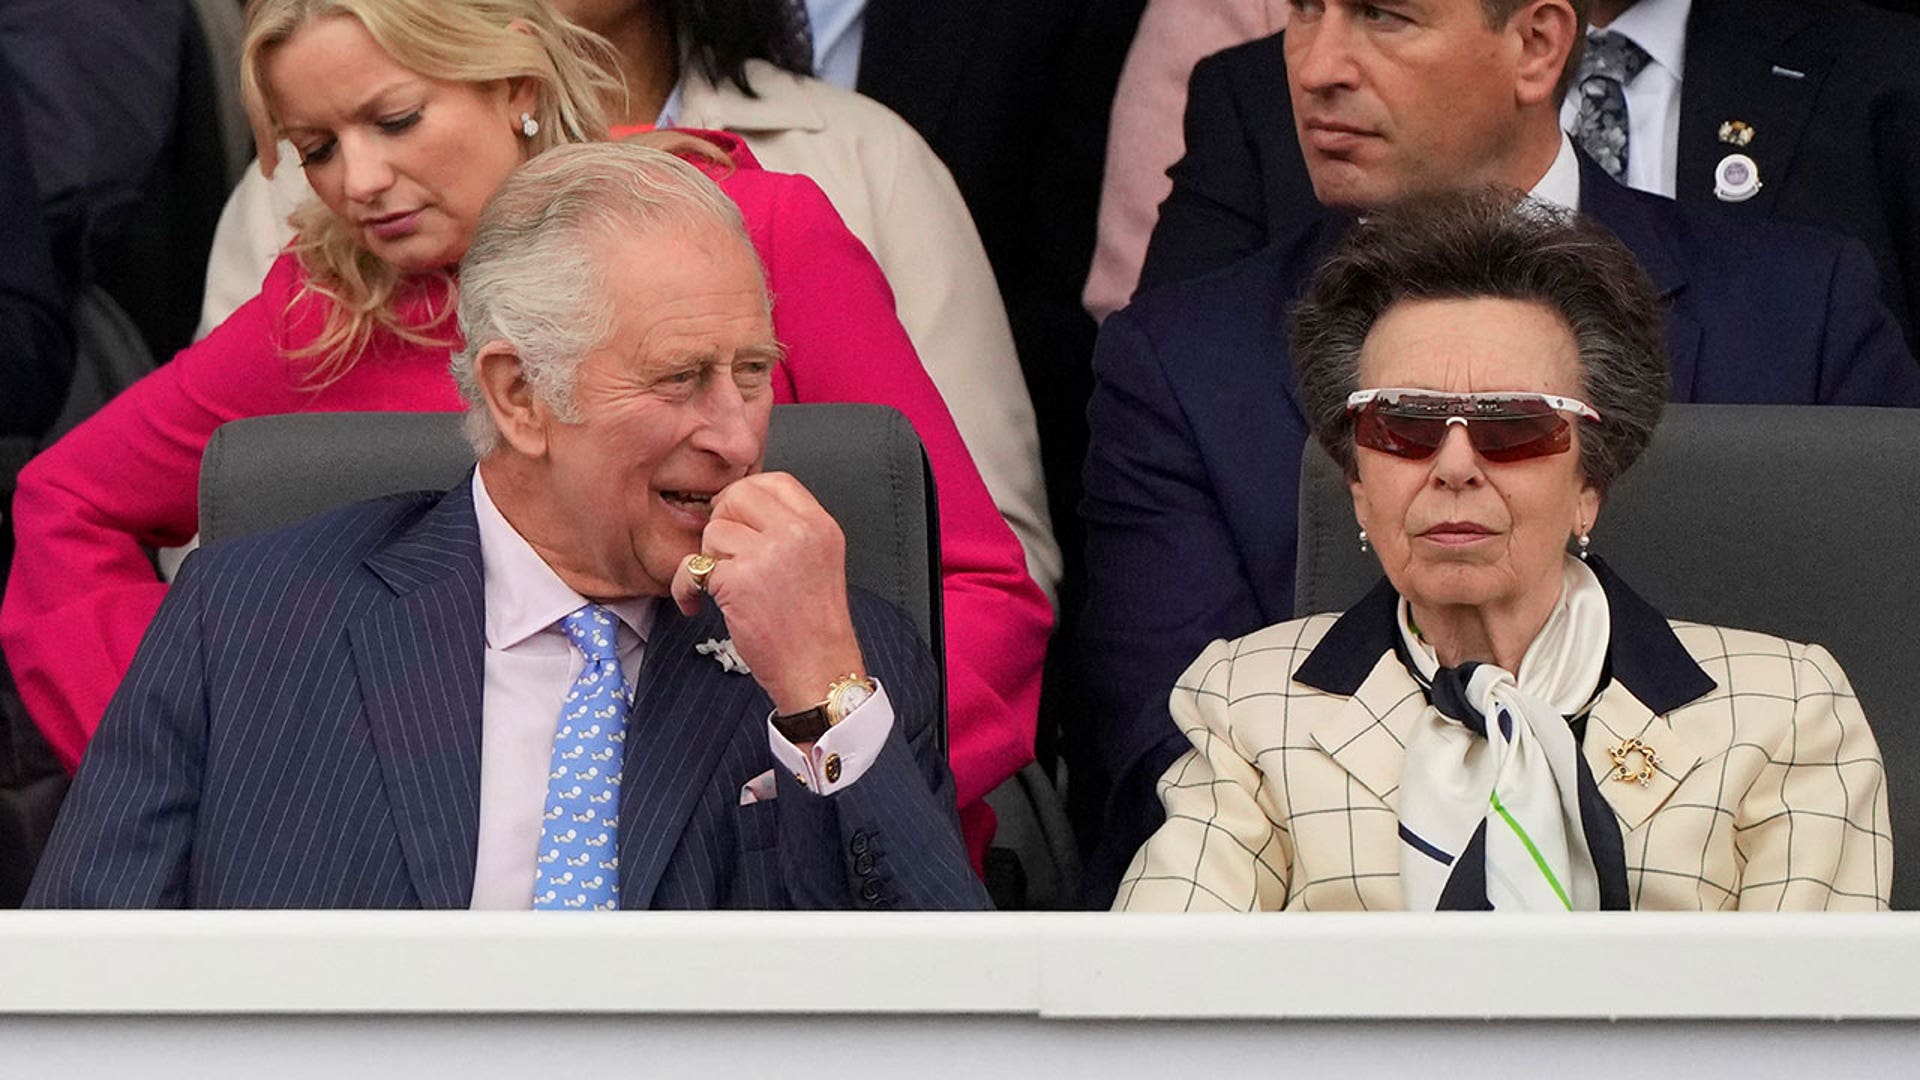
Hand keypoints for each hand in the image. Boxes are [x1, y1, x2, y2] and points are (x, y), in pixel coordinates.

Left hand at [670, 472, 864, 713]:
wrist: (818, 670)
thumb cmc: (814, 626)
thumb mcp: (820, 560)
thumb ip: (790, 529)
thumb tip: (741, 505)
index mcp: (820, 525)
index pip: (775, 481)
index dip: (748, 496)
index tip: (738, 518)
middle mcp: (798, 533)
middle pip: (739, 496)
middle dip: (723, 522)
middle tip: (726, 552)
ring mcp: (768, 554)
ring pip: (713, 531)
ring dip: (709, 560)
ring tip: (723, 587)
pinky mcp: (739, 580)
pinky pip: (692, 568)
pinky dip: (686, 589)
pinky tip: (698, 604)